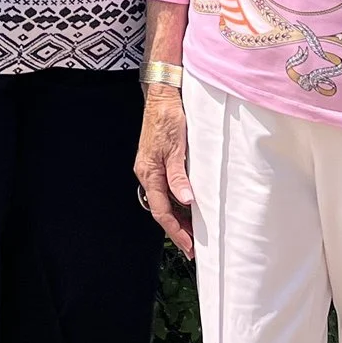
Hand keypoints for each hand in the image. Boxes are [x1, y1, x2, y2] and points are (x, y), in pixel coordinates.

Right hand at [133, 89, 195, 255]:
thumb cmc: (168, 118)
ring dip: (178, 216)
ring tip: (194, 231)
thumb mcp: (176, 148)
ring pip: (163, 200)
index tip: (189, 246)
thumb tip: (186, 201)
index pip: (161, 211)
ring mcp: (151, 168)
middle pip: (161, 209)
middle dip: (176, 229)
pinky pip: (166, 189)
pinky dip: (177, 202)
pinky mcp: (158, 162)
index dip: (175, 231)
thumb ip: (179, 175)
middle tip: (193, 246)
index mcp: (148, 172)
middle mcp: (147, 173)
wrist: (162, 95)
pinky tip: (189, 206)